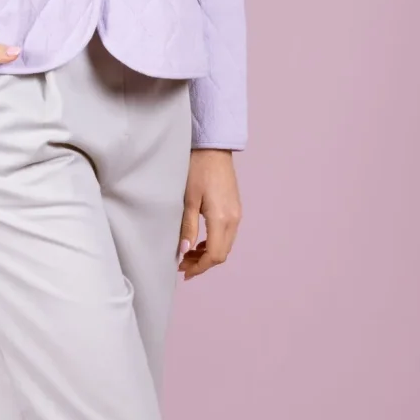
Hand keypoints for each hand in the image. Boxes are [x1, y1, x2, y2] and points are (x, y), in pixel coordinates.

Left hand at [177, 149, 242, 279]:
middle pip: (222, 254)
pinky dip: (214, 243)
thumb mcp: (189, 199)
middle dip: (203, 264)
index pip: (214, 255)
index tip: (184, 271)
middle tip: (182, 265)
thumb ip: (188, 227)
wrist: (213, 148)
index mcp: (222, 219)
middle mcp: (234, 219)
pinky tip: (200, 242)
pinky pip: (227, 235)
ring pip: (225, 245)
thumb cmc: (198, 169)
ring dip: (208, 254)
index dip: (199, 267)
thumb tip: (184, 252)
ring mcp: (237, 214)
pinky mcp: (235, 208)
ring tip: (188, 255)